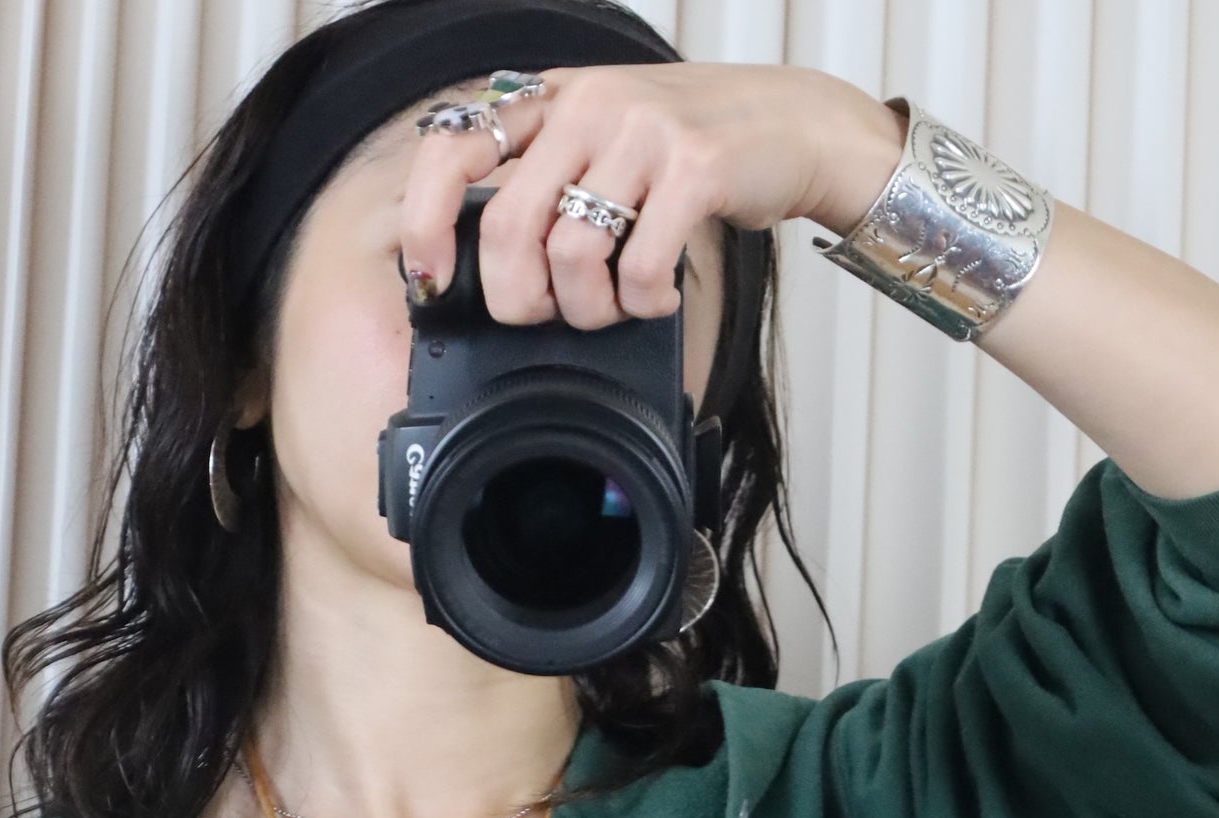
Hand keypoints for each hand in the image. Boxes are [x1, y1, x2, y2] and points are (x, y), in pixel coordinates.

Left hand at [399, 63, 903, 331]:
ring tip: (618, 305)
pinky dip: (645, 304)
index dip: (425, 223)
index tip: (432, 279)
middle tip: (550, 316)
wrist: (792, 124)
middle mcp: (587, 104)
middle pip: (508, 230)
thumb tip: (486, 267)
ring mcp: (640, 130)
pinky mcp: (693, 165)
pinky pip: (639, 267)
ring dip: (591, 310)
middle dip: (521, 301)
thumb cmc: (690, 150)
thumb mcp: (602, 143)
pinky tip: (657, 296)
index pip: (450, 150)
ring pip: (572, 256)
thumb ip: (545, 181)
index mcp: (551, 100)